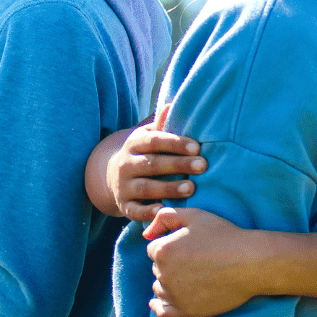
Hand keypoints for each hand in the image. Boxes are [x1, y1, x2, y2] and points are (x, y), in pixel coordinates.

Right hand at [109, 106, 206, 221]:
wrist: (113, 176)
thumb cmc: (145, 153)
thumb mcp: (148, 137)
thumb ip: (161, 125)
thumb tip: (171, 104)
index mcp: (135, 144)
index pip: (155, 141)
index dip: (176, 144)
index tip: (197, 147)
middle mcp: (126, 164)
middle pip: (153, 164)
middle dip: (178, 165)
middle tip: (203, 166)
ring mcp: (124, 186)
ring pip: (146, 188)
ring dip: (168, 188)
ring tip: (191, 188)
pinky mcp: (124, 206)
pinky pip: (135, 211)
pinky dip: (148, 212)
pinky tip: (165, 211)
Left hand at [144, 208, 261, 316]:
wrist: (251, 262)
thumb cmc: (224, 236)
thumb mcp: (195, 215)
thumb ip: (165, 217)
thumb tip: (146, 233)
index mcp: (163, 251)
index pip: (154, 249)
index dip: (171, 244)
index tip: (190, 245)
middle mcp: (164, 274)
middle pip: (157, 268)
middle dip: (170, 263)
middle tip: (195, 258)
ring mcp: (174, 296)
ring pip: (160, 288)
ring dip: (168, 282)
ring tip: (191, 275)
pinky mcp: (186, 312)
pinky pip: (163, 313)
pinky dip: (158, 307)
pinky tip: (156, 304)